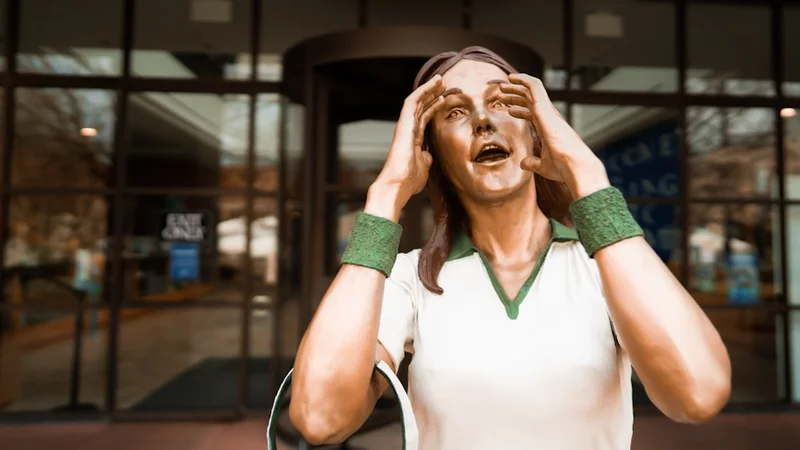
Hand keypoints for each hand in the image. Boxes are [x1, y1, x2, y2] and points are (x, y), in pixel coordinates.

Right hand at [367, 75, 445, 220]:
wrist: (399, 184)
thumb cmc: (409, 181)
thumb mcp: (424, 167)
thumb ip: (426, 158)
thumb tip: (429, 154)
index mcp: (413, 139)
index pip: (423, 119)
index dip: (433, 108)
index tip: (443, 99)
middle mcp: (408, 130)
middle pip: (421, 107)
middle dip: (432, 95)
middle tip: (443, 85)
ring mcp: (405, 126)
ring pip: (416, 101)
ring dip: (428, 89)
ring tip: (440, 80)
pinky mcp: (404, 123)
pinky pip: (412, 102)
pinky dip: (422, 91)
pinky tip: (433, 84)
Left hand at [498, 74, 609, 198]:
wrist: (574, 165)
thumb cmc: (563, 168)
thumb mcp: (543, 166)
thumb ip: (533, 163)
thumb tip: (524, 163)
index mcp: (549, 129)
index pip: (533, 114)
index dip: (520, 110)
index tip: (509, 109)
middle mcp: (549, 117)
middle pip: (531, 101)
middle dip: (516, 95)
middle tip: (501, 92)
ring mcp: (548, 112)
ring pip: (531, 91)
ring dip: (516, 86)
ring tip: (501, 85)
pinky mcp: (546, 108)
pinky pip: (535, 87)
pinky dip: (524, 79)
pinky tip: (513, 78)